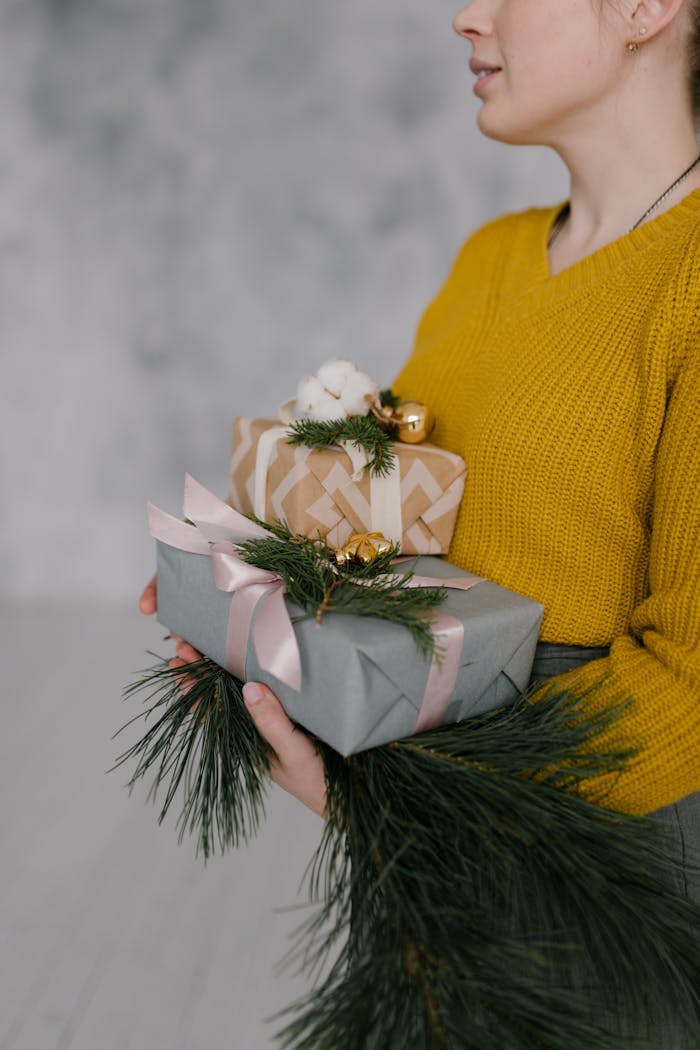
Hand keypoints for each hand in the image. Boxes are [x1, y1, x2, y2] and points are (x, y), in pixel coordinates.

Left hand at [138, 577, 325, 816]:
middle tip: (182, 643)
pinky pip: (260, 692)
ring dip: (219, 667)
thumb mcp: (294, 751)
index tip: (176, 661)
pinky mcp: (286, 716)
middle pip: (217, 695)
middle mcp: (251, 728)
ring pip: (235, 690)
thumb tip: (249, 688)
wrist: (347, 795)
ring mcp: (267, 722)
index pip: (210, 709)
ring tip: (199, 644)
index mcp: (246, 739)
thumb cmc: (316, 780)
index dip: (192, 685)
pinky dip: (247, 673)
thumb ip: (272, 722)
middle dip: (200, 669)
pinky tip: (243, 659)